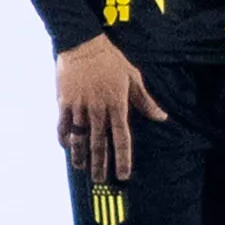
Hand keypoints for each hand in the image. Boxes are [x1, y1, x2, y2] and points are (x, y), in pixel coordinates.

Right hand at [57, 35, 166, 183]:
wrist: (82, 43)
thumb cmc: (110, 59)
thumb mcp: (133, 77)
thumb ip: (145, 100)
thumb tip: (162, 117)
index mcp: (117, 105)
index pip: (121, 138)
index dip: (122, 159)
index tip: (123, 175)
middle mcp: (98, 110)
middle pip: (99, 144)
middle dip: (100, 165)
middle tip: (101, 181)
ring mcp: (79, 107)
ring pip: (79, 139)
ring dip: (80, 156)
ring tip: (82, 169)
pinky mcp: (64, 102)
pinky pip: (63, 126)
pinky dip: (64, 138)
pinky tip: (67, 146)